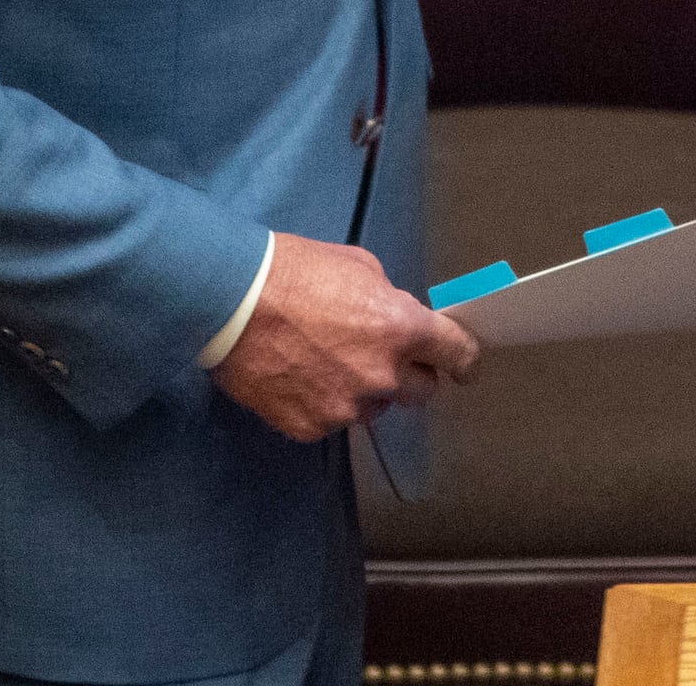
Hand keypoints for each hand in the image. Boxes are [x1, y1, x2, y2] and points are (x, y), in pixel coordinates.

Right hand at [209, 234, 481, 441]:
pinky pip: (331, 421)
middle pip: (421, 391)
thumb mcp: (359, 267)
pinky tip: (298, 376)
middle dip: (409, 374)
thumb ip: (389, 302)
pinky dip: (321, 403)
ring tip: (323, 360)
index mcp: (401, 328)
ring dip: (361, 390)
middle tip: (379, 356)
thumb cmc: (294, 272)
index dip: (465, 360)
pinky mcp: (310, 428)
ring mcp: (345, 407)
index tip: (465, 366)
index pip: (457, 354)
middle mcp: (381, 375)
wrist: (230, 302)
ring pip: (372, 407)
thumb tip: (398, 320)